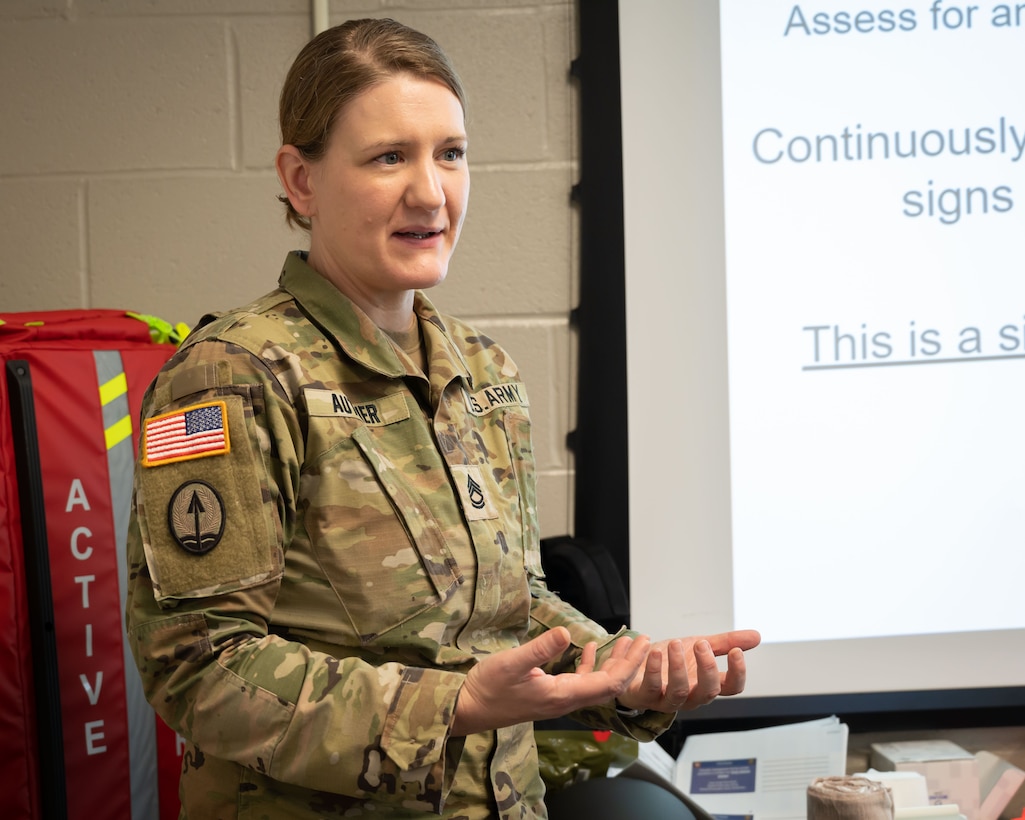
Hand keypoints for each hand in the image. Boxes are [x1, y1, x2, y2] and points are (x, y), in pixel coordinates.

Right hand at [451, 627, 650, 735]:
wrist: (467, 709)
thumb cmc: (487, 687)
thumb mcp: (511, 663)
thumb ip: (539, 649)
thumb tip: (567, 633)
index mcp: (562, 695)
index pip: (608, 684)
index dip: (629, 664)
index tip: (642, 643)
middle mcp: (565, 700)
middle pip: (608, 685)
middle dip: (628, 663)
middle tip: (643, 639)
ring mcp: (557, 699)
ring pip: (595, 684)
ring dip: (611, 663)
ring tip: (624, 642)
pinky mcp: (548, 695)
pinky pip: (577, 682)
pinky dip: (588, 665)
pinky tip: (585, 648)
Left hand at [615, 629, 760, 713]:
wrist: (635, 664)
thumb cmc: (668, 660)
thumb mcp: (697, 647)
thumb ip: (724, 643)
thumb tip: (757, 636)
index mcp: (705, 683)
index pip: (731, 688)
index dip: (738, 673)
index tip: (736, 652)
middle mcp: (689, 695)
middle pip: (707, 693)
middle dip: (707, 668)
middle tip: (702, 644)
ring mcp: (667, 699)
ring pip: (679, 692)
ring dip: (679, 666)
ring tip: (675, 643)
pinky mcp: (645, 696)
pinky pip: (651, 688)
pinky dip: (654, 670)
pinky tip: (654, 651)